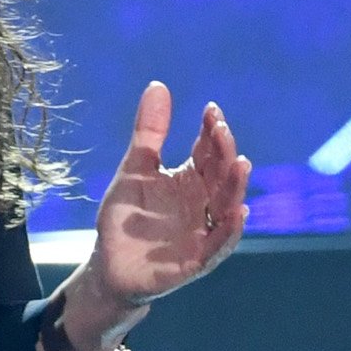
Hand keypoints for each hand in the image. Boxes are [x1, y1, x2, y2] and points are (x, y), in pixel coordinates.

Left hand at [84, 81, 248, 306]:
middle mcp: (204, 204)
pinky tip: (237, 214)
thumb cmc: (127, 220)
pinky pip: (218, 246)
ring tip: (240, 164)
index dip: (211, 132)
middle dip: (224, 153)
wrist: (109, 266)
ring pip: (226, 208)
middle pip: (221, 176)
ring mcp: (203, 232)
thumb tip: (158, 85)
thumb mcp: (134, 170)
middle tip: (221, 130)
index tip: (210, 110)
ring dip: (235, 188)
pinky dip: (229, 232)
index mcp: (192, 180)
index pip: (208, 152)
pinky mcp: (197, 261)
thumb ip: (148, 133)